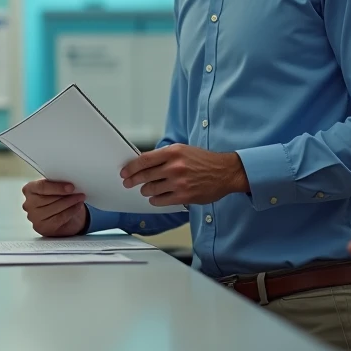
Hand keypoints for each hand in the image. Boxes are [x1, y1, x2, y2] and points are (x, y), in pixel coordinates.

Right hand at [22, 179, 86, 236]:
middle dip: (65, 195)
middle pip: (47, 198)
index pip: (41, 186)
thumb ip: (57, 183)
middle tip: (78, 193)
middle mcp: (29, 204)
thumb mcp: (56, 187)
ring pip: (54, 208)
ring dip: (70, 203)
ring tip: (79, 198)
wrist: (63, 215)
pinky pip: (59, 218)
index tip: (70, 187)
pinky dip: (71, 211)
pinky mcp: (43, 228)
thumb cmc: (57, 198)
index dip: (57, 187)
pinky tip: (77, 207)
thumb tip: (68, 182)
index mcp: (29, 190)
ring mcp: (34, 217)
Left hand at [120, 144, 248, 205]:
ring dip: (145, 191)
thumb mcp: (183, 150)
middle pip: (145, 175)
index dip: (131, 167)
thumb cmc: (204, 160)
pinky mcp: (184, 196)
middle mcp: (175, 167)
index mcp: (173, 152)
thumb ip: (164, 156)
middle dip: (133, 180)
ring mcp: (179, 182)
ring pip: (151, 189)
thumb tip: (144, 163)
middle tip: (128, 182)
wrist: (225, 172)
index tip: (125, 172)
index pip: (144, 160)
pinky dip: (155, 200)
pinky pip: (161, 200)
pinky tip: (155, 198)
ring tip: (146, 190)